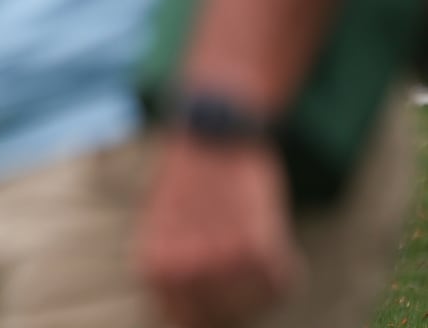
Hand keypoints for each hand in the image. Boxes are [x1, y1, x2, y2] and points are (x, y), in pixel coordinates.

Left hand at [136, 136, 298, 326]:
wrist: (213, 133)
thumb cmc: (189, 180)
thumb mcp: (162, 227)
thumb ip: (174, 271)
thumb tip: (186, 316)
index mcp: (155, 266)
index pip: (184, 319)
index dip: (210, 313)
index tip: (224, 296)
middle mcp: (184, 268)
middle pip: (222, 316)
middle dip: (240, 301)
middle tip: (248, 273)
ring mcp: (219, 258)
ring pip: (256, 303)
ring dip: (265, 287)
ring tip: (263, 256)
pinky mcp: (256, 242)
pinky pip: (281, 281)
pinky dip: (287, 270)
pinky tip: (279, 248)